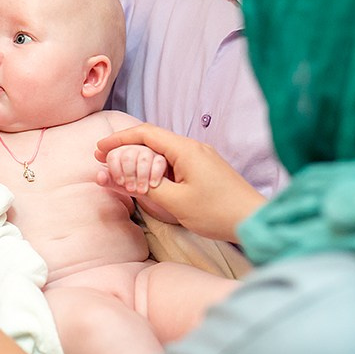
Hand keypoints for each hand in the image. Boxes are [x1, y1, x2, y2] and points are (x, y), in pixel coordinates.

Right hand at [96, 123, 266, 242]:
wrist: (255, 220)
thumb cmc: (217, 212)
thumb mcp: (176, 202)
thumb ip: (144, 188)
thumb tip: (116, 178)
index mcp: (186, 149)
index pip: (145, 133)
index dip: (119, 138)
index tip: (99, 148)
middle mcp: (193, 147)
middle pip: (152, 139)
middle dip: (126, 148)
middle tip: (104, 160)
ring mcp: (200, 157)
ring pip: (163, 151)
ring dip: (140, 159)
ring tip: (121, 171)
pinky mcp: (204, 168)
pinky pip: (174, 161)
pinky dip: (155, 168)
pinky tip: (147, 180)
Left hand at [104, 143, 167, 194]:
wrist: (152, 187)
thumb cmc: (133, 183)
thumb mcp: (120, 183)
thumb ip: (108, 180)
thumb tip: (99, 176)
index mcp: (119, 151)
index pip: (113, 155)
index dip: (115, 170)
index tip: (120, 182)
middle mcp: (134, 148)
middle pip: (128, 156)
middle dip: (128, 174)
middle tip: (130, 189)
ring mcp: (149, 152)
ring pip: (144, 158)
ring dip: (141, 176)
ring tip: (141, 191)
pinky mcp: (162, 158)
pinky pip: (159, 162)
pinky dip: (155, 175)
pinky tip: (153, 185)